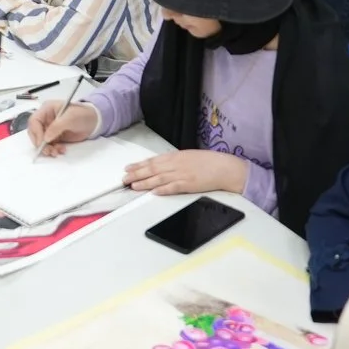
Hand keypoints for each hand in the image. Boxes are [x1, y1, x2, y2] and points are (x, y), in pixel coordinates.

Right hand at [28, 100, 98, 154]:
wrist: (94, 121)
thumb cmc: (82, 115)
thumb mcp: (70, 118)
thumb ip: (56, 127)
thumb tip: (45, 138)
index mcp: (47, 109)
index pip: (34, 121)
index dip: (36, 132)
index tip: (42, 142)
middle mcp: (46, 118)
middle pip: (35, 132)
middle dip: (40, 143)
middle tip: (48, 151)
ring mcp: (50, 128)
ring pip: (41, 140)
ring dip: (47, 148)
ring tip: (56, 152)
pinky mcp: (55, 136)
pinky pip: (49, 145)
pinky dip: (53, 149)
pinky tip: (61, 150)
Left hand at [125, 149, 248, 196]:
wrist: (225, 167)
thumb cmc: (209, 162)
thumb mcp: (189, 156)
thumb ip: (175, 160)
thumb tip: (162, 164)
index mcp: (176, 156)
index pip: (153, 161)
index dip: (139, 165)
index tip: (128, 168)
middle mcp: (176, 164)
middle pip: (152, 169)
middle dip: (136, 174)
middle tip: (124, 178)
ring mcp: (182, 174)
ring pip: (158, 178)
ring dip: (144, 182)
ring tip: (133, 186)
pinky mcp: (189, 184)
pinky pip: (173, 187)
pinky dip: (162, 190)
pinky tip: (153, 192)